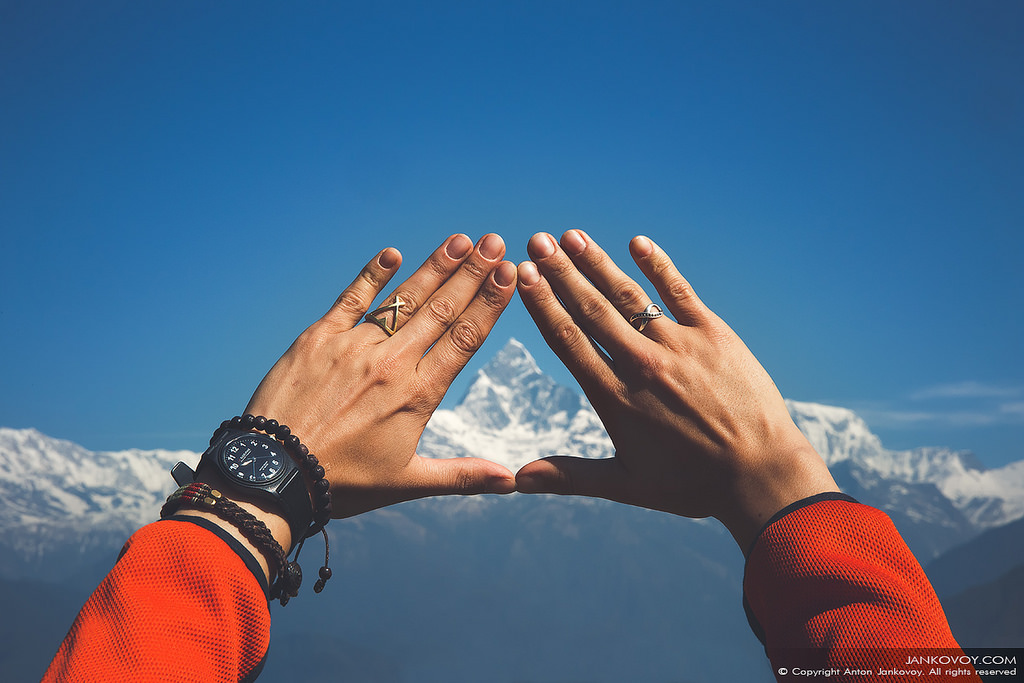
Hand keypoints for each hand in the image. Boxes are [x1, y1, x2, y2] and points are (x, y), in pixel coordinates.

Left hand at [244, 233, 517, 518]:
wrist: (272, 475)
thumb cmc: (343, 482)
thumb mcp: (407, 481)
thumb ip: (463, 475)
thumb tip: (513, 482)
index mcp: (418, 396)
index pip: (464, 339)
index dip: (490, 303)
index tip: (509, 274)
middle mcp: (391, 364)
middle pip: (442, 310)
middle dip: (472, 273)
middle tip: (495, 242)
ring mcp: (354, 347)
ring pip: (404, 299)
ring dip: (434, 268)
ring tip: (460, 241)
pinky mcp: (318, 338)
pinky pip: (351, 299)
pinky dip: (372, 276)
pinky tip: (392, 254)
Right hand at [514, 230, 838, 550]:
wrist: (761, 475)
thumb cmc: (693, 485)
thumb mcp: (628, 484)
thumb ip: (570, 476)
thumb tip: (517, 479)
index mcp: (617, 400)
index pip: (569, 341)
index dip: (543, 305)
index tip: (524, 276)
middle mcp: (643, 366)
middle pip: (592, 310)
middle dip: (561, 273)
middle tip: (536, 242)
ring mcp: (679, 346)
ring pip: (629, 296)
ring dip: (598, 264)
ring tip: (571, 236)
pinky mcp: (715, 334)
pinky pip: (680, 292)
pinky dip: (659, 266)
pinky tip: (638, 242)